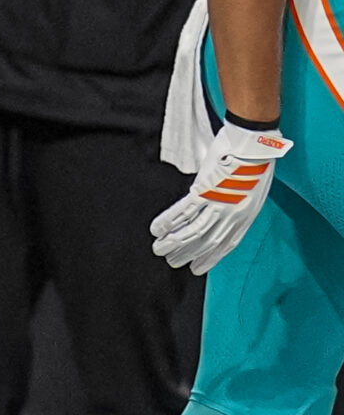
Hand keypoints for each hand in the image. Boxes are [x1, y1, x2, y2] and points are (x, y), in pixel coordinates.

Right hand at [152, 120, 291, 273]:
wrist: (254, 146)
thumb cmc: (257, 162)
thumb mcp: (255, 190)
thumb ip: (239, 203)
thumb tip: (223, 207)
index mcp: (246, 216)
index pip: (226, 244)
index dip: (210, 258)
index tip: (197, 268)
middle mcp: (232, 215)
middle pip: (206, 242)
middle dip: (188, 254)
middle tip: (173, 262)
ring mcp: (218, 204)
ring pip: (193, 231)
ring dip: (174, 243)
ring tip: (159, 250)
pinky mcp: (205, 191)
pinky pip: (183, 211)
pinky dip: (168, 221)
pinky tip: (157, 229)